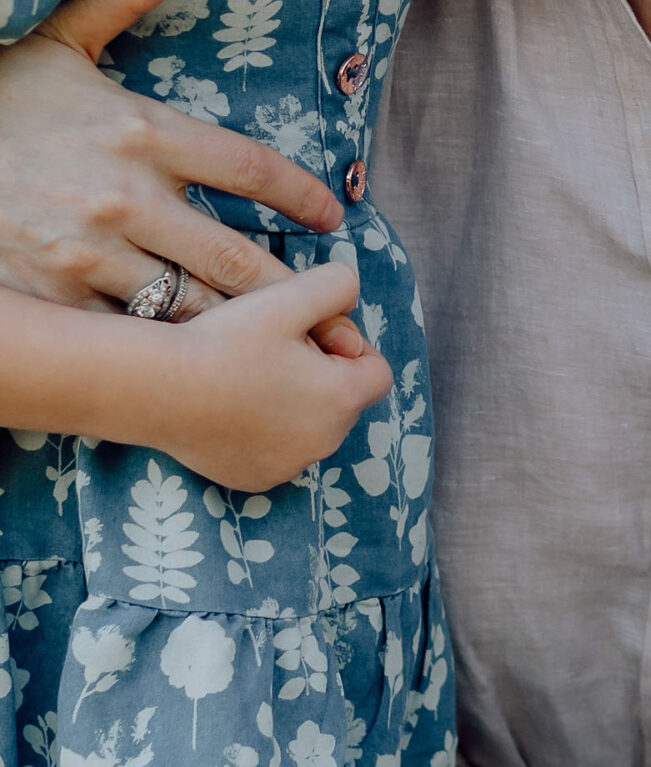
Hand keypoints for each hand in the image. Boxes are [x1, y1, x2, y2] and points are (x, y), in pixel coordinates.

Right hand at [2, 0, 358, 350]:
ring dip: (239, 331)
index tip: (333, 216)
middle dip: (293, 293)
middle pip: (236, 258)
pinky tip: (198, 366)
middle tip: (335, 320)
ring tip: (282, 347)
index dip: (303, 196)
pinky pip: (126, 336)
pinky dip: (166, 353)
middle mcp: (127, 196)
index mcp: (144, 130)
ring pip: (188, 307)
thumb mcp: (57, 41)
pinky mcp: (53, 296)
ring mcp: (90, 253)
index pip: (251, 168)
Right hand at [131, 261, 392, 488]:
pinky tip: (231, 405)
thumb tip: (350, 295)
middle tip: (274, 349)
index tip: (311, 334)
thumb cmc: (226, 341)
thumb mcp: (290, 295)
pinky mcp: (253, 481)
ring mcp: (287, 467)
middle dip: (322, 373)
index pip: (376, 371)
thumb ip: (337, 285)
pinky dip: (265, 430)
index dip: (350, 347)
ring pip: (310, 425)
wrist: (157, 389)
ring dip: (294, 402)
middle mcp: (324, 443)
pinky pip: (276, 450)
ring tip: (249, 374)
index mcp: (343, 399)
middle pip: (343, 400)